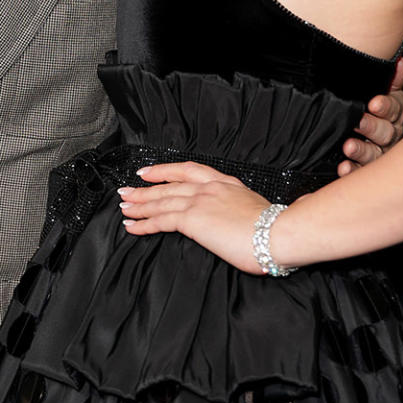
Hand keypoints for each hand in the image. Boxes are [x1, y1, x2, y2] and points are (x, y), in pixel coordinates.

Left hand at [119, 161, 269, 272]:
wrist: (277, 233)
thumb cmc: (274, 229)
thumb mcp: (255, 210)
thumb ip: (241, 210)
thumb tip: (241, 219)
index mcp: (225, 183)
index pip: (188, 171)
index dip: (165, 170)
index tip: (149, 172)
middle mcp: (209, 188)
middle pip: (169, 185)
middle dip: (145, 189)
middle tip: (126, 191)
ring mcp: (199, 201)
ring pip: (161, 201)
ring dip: (139, 205)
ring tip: (124, 207)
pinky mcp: (192, 219)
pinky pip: (160, 220)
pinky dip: (143, 223)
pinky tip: (132, 225)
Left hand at [337, 56, 402, 176]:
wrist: (358, 128)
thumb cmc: (374, 107)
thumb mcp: (383, 89)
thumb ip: (391, 78)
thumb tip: (400, 61)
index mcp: (394, 113)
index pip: (394, 109)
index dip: (386, 106)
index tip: (374, 103)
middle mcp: (389, 134)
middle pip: (386, 132)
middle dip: (372, 127)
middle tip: (358, 122)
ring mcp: (379, 153)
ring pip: (374, 154)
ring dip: (361, 150)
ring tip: (348, 146)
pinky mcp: (366, 168)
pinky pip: (360, 171)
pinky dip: (352, 169)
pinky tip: (343, 167)